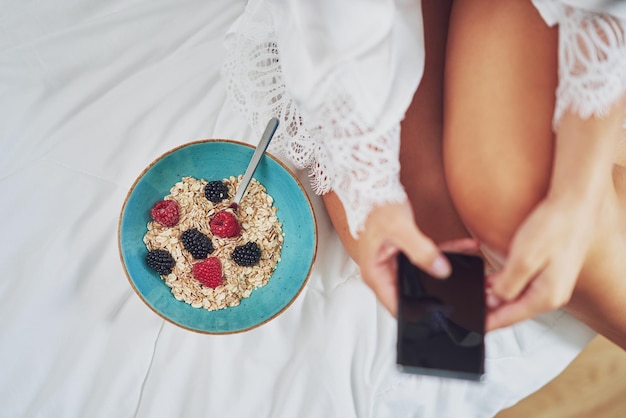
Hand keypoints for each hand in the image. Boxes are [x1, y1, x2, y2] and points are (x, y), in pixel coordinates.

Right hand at [356, 200, 478, 315]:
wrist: (376, 190)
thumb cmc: (378, 208)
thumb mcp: (401, 230)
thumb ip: (421, 251)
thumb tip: (441, 270)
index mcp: (374, 274)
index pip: (396, 307)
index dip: (417, 313)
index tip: (439, 312)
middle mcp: (382, 273)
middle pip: (411, 294)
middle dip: (436, 293)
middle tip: (460, 292)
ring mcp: (394, 265)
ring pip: (422, 278)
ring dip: (443, 271)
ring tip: (467, 267)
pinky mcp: (404, 256)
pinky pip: (425, 262)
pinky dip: (443, 256)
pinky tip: (462, 249)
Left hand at [485, 196, 598, 330]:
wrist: (575, 206)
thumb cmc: (553, 229)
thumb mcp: (523, 260)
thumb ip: (508, 285)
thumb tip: (495, 300)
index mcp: (546, 296)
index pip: (511, 318)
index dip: (489, 323)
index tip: (473, 327)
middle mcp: (552, 294)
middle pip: (515, 310)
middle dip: (492, 311)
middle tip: (470, 310)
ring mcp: (552, 283)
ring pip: (518, 297)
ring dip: (498, 296)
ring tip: (475, 296)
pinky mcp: (551, 272)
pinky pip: (524, 285)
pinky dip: (507, 285)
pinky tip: (492, 281)